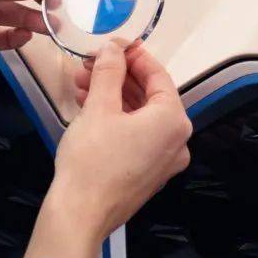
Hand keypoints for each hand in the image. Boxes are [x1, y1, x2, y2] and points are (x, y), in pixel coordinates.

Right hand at [21, 42, 191, 257]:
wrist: (80, 214)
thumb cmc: (92, 159)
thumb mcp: (99, 107)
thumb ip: (109, 71)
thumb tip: (112, 48)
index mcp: (173, 121)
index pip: (158, 76)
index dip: (134, 56)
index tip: (113, 44)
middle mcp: (177, 141)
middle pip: (150, 96)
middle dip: (118, 77)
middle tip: (89, 64)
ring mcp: (164, 161)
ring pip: (140, 117)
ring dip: (113, 97)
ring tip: (82, 85)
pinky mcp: (147, 174)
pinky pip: (136, 136)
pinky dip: (116, 119)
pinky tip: (89, 109)